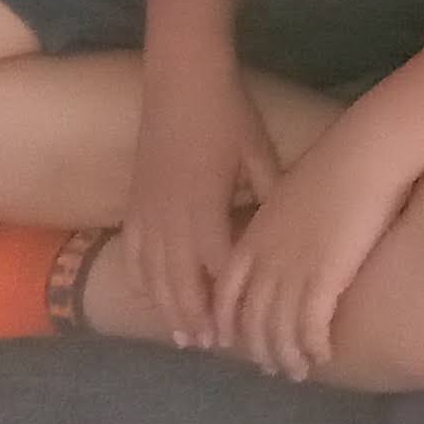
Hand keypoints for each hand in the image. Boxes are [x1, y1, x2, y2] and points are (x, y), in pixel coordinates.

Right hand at [124, 60, 278, 352]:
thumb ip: (270, 191)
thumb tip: (290, 226)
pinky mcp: (134, 200)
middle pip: (179, 282)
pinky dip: (141, 279)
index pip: (216, 269)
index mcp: (206, 207)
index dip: (226, 303)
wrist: (180, 78)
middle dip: (194, 317)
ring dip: (167, 306)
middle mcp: (171, 217)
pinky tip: (150, 294)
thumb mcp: (258, 151)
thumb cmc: (227, 112)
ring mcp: (148, 210)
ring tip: (182, 334)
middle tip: (209, 345)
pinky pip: (132, 251)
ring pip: (153, 273)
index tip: (239, 329)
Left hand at [213, 118, 416, 382]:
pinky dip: (312, 347)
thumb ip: (276, 223)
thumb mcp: (289, 192)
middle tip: (270, 365)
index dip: (226, 323)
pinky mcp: (323, 279)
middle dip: (258, 349)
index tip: (231, 341)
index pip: (226, 294)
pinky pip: (310, 329)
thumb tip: (280, 242)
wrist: (365, 153)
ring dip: (286, 357)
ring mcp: (292, 272)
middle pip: (250, 321)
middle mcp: (265, 261)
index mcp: (253, 238)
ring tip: (298, 370)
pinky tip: (323, 354)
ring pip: (277, 331)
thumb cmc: (334, 164)